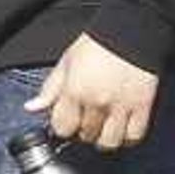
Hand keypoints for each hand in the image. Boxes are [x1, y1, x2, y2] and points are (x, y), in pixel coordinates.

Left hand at [28, 34, 158, 151]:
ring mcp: (121, 106)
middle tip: (85, 120)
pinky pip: (133, 136)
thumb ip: (49, 89)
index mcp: (75, 90)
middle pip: (85, 136)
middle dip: (82, 131)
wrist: (130, 31)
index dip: (62, 126)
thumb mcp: (65, 63)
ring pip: (109, 142)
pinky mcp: (142, 106)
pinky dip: (126, 138)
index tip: (66, 120)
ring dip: (103, 139)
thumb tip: (32, 107)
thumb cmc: (97, 44)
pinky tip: (121, 128)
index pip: (62, 128)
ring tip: (102, 127)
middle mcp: (97, 102)